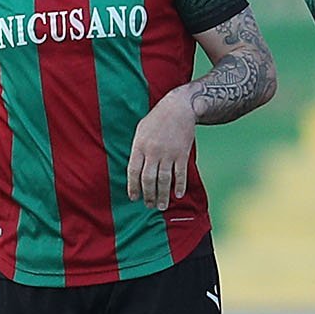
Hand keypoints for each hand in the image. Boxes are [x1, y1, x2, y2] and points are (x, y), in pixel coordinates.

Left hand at [126, 89, 194, 208]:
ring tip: (161, 206)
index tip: (134, 198)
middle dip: (148, 195)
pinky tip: (178, 194)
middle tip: (149, 206)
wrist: (179, 107)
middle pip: (148, 179)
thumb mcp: (141, 131)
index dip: (133, 187)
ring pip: (164, 180)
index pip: (133, 171)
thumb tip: (134, 172)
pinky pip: (180, 174)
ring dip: (162, 195)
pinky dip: (180, 186)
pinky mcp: (182, 153)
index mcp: (140, 145)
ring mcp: (168, 153)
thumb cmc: (157, 119)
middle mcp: (153, 151)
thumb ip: (137, 150)